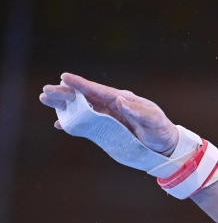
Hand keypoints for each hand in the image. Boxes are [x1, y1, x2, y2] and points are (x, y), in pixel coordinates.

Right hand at [38, 73, 179, 155]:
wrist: (165, 145)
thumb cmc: (161, 130)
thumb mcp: (153, 120)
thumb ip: (137, 111)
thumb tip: (120, 100)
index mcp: (122, 99)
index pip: (98, 90)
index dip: (81, 84)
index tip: (64, 77)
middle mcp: (112, 105)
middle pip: (84, 97)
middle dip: (65, 93)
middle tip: (46, 90)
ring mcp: (107, 117)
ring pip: (81, 108)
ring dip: (64, 105)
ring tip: (45, 100)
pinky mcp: (106, 129)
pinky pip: (86, 124)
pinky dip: (73, 124)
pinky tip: (60, 123)